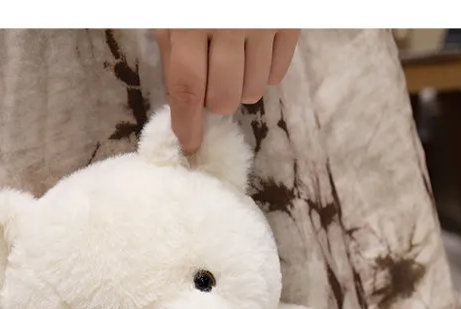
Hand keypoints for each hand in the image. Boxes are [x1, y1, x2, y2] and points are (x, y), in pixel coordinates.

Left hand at [156, 29, 299, 154]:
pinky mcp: (288, 22)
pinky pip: (277, 73)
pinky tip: (252, 54)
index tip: (189, 144)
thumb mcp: (173, 12)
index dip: (188, 123)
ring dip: (239, 88)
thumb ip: (176, 55)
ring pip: (252, 90)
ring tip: (232, 62)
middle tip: (211, 83)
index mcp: (191, 19)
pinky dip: (262, 74)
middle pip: (224, 97)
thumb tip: (183, 107)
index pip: (188, 86)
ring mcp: (263, 23)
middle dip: (215, 102)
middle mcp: (229, 23)